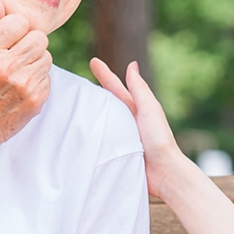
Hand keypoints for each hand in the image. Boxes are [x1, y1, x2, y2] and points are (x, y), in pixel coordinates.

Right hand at [0, 0, 52, 151]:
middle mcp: (6, 67)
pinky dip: (37, 80)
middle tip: (15, 56)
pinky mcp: (36, 99)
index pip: (19, 22)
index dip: (15, 29)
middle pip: (39, 38)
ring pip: (46, 57)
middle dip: (29, 44)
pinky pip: (47, 77)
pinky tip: (20, 88)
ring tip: (17, 72)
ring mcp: (24, 84)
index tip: (8, 40)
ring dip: (35, 61)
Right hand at [90, 58, 188, 199]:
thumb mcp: (148, 109)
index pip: (116, 88)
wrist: (163, 173)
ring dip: (88, 115)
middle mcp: (128, 122)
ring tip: (70, 106)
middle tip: (76, 83)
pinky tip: (77, 136)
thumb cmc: (159, 140)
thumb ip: (139, 89)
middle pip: (106, 104)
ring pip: (101, 123)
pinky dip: (90, 137)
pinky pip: (99, 142)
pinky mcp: (115, 154)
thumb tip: (132, 64)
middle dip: (93, 93)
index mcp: (136, 110)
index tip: (93, 61)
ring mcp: (121, 138)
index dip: (105, 75)